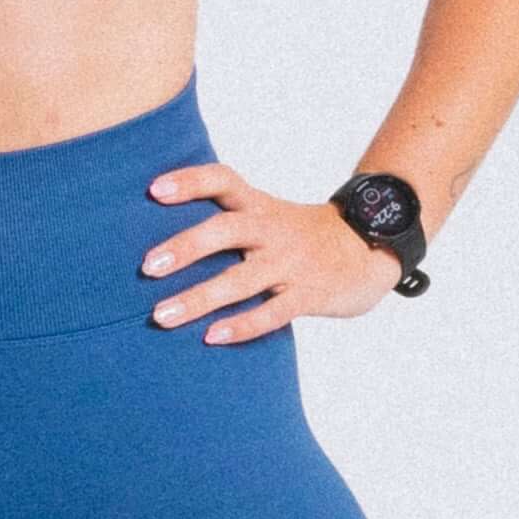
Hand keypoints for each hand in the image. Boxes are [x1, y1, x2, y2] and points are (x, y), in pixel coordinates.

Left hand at [141, 156, 402, 346]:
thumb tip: (159, 239)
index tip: (154, 190)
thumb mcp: (268, 215)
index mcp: (259, 206)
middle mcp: (272, 230)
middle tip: (147, 267)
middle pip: (226, 231)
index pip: (223, 181)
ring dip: (198, 299)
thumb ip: (226, 218)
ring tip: (161, 316)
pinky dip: (241, 325)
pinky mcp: (309, 294)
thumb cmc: (300, 236)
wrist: (371, 248)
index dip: (189, 182)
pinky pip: (272, 313)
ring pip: (240, 280)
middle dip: (185, 248)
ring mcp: (292, 263)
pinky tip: (211, 337)